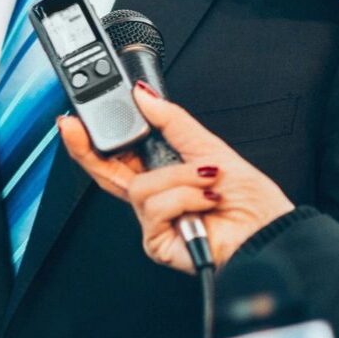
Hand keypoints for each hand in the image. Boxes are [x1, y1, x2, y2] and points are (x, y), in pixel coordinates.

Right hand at [58, 84, 294, 272]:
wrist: (266, 231)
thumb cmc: (248, 199)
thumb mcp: (207, 145)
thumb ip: (171, 120)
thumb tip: (144, 95)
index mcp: (160, 174)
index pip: (114, 157)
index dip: (89, 141)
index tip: (72, 121)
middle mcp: (152, 198)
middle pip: (104, 173)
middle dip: (87, 149)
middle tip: (75, 128)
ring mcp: (152, 221)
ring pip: (141, 187)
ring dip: (180, 177)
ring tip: (209, 180)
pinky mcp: (156, 242)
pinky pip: (156, 208)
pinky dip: (186, 198)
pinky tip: (205, 202)